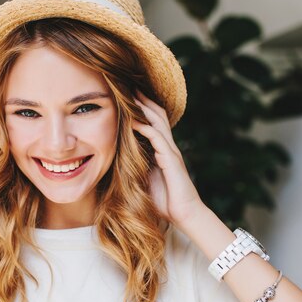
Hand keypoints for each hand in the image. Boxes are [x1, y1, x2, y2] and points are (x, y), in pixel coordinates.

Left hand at [131, 90, 204, 228]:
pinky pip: (158, 138)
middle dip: (143, 100)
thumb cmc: (164, 201)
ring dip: (144, 108)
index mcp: (161, 150)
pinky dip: (146, 127)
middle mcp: (168, 147)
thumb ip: (134, 168)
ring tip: (131, 94)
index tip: (127, 96)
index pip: (152, 122)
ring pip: (158, 122)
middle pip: (156, 115)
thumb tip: (116, 163)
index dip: (142, 109)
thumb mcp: (144, 180)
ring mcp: (171, 152)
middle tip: (129, 85)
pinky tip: (134, 121)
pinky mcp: (171, 160)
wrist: (185, 215)